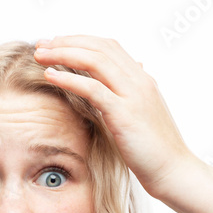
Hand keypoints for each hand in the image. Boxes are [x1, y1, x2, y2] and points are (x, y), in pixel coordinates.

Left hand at [32, 35, 199, 199]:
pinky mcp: (124, 114)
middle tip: (41, 44)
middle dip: (66, 41)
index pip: (108, 46)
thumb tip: (113, 88)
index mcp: (142, 79)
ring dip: (63, 54)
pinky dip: (68, 79)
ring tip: (40, 55)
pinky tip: (49, 76)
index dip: (79, 40)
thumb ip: (126, 98)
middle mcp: (139, 81)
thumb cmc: (154, 150)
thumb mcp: (140, 117)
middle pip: (98, 47)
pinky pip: (92, 88)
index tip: (55, 44)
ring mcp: (133, 95)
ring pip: (94, 60)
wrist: (173, 171)